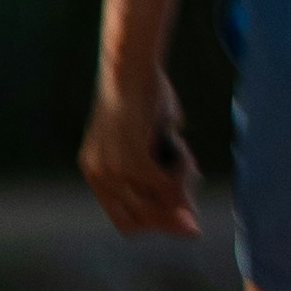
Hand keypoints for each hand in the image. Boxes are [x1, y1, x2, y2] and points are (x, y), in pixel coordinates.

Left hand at [80, 69, 196, 237]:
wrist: (130, 67)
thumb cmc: (143, 96)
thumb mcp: (149, 140)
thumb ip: (160, 173)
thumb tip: (190, 212)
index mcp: (95, 173)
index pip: (127, 221)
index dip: (157, 222)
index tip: (183, 213)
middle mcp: (99, 177)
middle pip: (143, 220)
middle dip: (173, 214)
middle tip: (194, 193)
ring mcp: (114, 172)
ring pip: (158, 202)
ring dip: (180, 184)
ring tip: (184, 153)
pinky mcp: (133, 161)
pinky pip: (167, 183)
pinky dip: (182, 169)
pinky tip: (182, 148)